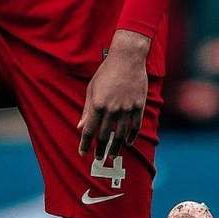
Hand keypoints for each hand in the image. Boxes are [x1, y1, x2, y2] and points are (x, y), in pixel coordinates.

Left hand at [77, 31, 149, 158]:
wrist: (127, 59)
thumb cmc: (106, 72)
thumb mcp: (92, 89)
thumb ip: (87, 110)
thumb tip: (80, 127)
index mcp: (98, 104)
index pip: (90, 130)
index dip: (85, 143)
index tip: (82, 153)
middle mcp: (112, 109)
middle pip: (105, 135)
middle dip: (100, 149)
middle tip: (98, 158)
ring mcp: (126, 108)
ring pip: (121, 134)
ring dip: (116, 147)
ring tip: (112, 155)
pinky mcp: (138, 106)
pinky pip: (135, 126)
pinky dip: (131, 136)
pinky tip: (128, 143)